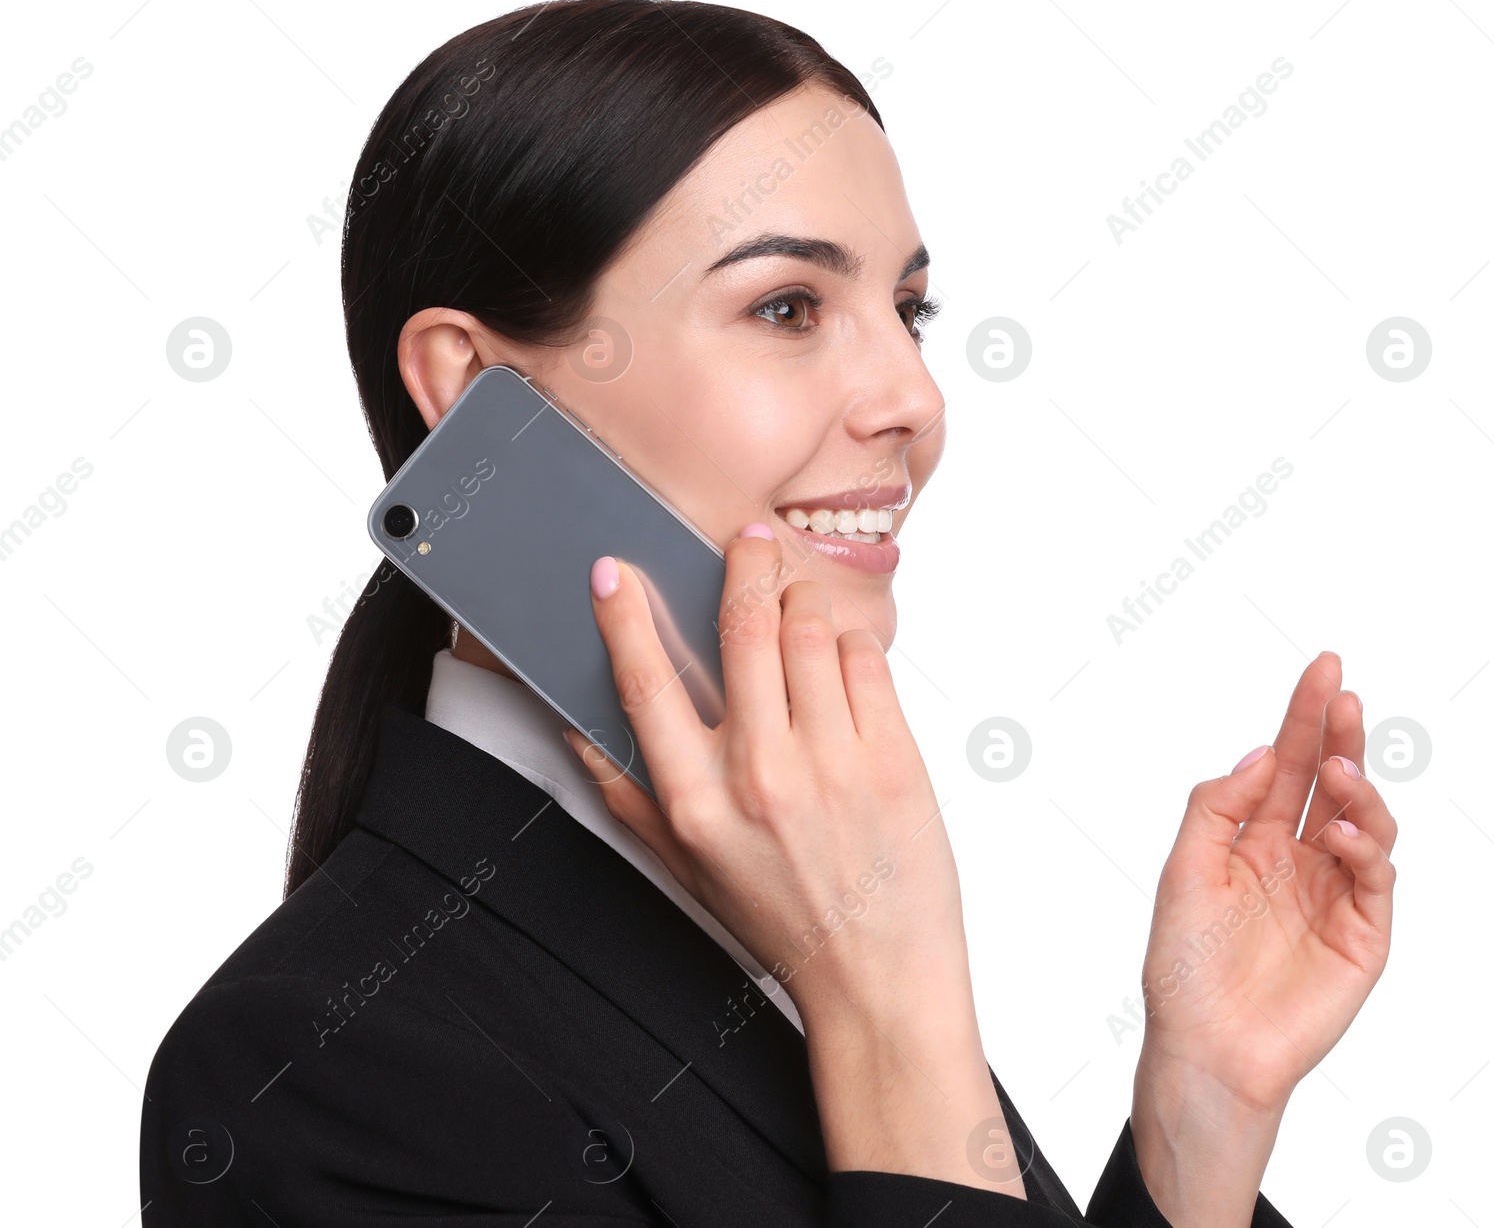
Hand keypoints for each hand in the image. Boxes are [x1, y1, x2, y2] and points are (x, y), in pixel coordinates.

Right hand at [563, 527, 1022, 1194]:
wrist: (878, 974)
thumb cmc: (783, 918)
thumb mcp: (687, 866)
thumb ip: (628, 794)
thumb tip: (579, 730)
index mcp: (698, 801)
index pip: (648, 683)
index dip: (625, 618)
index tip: (615, 572)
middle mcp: (761, 774)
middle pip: (744, 627)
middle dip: (745, 565)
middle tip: (750, 541)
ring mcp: (832, 762)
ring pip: (812, 629)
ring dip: (804, 602)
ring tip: (802, 607)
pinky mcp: (892, 756)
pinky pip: (867, 660)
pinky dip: (853, 646)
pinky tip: (844, 665)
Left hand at [1137, 651, 1396, 1111]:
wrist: (1204, 1045)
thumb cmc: (1183, 966)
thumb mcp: (1184, 869)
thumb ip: (1217, 807)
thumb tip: (1264, 752)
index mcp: (1252, 838)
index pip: (1286, 764)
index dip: (1304, 716)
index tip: (1323, 668)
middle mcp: (1296, 858)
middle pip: (1329, 782)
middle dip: (1339, 735)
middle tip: (1343, 694)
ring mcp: (1333, 893)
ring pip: (1362, 821)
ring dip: (1354, 787)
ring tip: (1338, 768)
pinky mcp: (1362, 934)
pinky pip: (1373, 878)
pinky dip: (1363, 847)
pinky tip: (1335, 832)